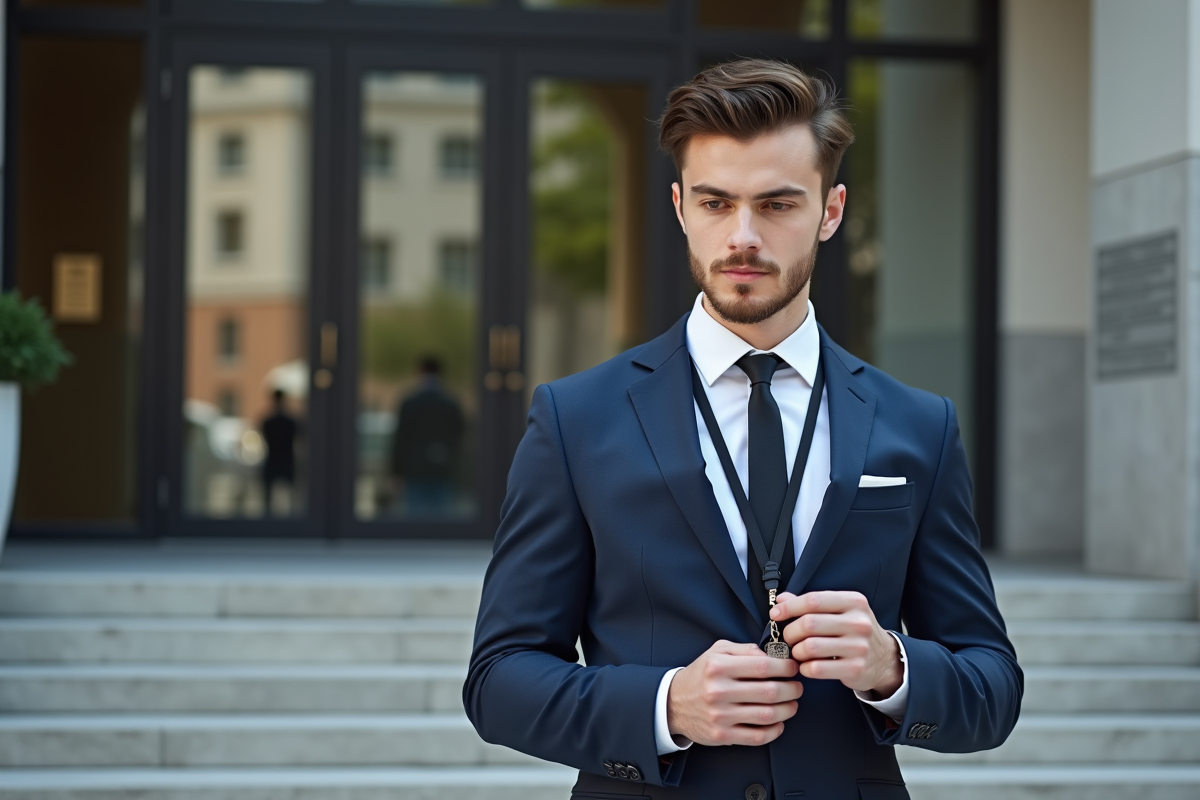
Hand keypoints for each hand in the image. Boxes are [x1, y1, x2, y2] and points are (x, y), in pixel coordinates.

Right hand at [666, 640, 801, 746]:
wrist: (673, 703)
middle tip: (797, 688)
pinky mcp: (722, 735)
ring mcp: (720, 715)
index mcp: (718, 667)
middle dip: (792, 689)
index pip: (762, 666)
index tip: (793, 668)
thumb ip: (745, 649)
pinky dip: (775, 731)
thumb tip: (772, 656)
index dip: (785, 667)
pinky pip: (757, 736)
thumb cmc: (701, 675)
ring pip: (767, 715)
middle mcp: (718, 691)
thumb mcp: (717, 652)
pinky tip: (778, 723)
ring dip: (788, 710)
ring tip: (792, 704)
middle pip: (769, 692)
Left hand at [770, 591, 902, 697]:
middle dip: (790, 632)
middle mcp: (858, 622)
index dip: (789, 607)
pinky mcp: (856, 668)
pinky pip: (817, 668)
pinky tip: (806, 666)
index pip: (813, 600)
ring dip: (796, 651)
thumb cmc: (853, 631)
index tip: (775, 614)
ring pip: (810, 647)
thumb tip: (781, 600)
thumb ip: (810, 604)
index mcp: (853, 602)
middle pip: (809, 624)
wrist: (884, 659)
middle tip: (788, 637)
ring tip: (798, 652)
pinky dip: (804, 668)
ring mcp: (859, 646)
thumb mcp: (839, 611)